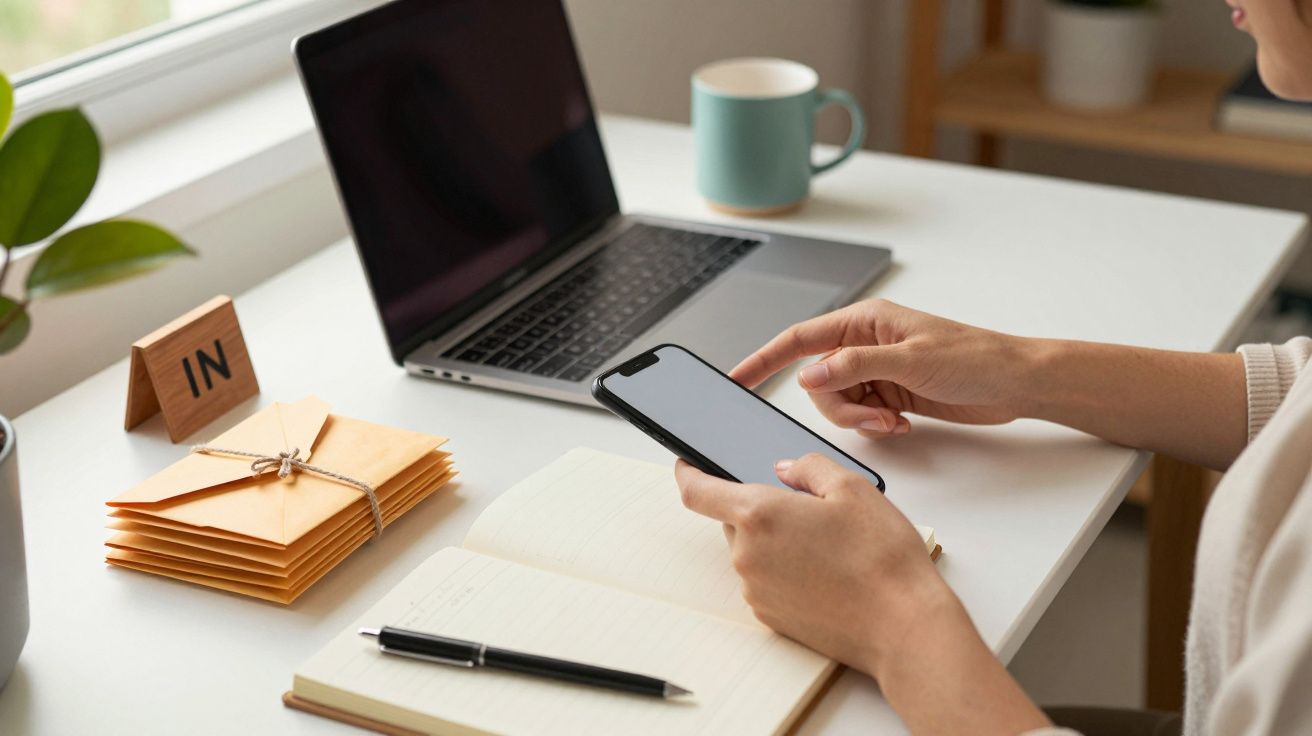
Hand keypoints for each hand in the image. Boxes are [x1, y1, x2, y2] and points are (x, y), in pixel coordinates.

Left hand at [674, 453, 958, 675]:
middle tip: (805, 510)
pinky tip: (825, 573)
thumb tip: (785, 469)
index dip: (687, 472)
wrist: (902, 626)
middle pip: (733, 522)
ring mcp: (755, 591)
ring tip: (827, 547)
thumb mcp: (852, 488)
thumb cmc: (881, 557)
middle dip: (759, 510)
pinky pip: (765, 582)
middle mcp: (747, 555)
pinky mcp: (770, 618)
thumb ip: (809, 467)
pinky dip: (784, 571)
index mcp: (759, 515)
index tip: (686, 464)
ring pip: (751, 553)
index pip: (698, 491)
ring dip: (774, 543)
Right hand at [730, 299, 1028, 438]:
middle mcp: (864, 345)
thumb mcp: (911, 360)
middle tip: (873, 416)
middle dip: (838, 406)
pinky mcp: (890, 394)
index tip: (736, 379)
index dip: (763, 359)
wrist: (1015, 383)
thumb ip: (855, 366)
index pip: (798, 339)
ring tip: (894, 421)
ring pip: (837, 403)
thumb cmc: (974, 358)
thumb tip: (810, 375)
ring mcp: (876, 371)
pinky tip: (903, 423)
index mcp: (863, 322)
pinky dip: (875, 426)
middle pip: (817, 382)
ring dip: (860, 420)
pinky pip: (861, 415)